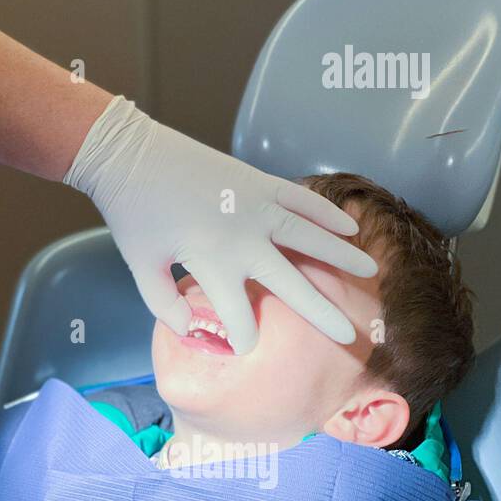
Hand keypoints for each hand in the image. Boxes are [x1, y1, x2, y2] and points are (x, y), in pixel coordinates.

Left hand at [65, 96, 377, 354]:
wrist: (130, 155)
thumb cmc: (133, 214)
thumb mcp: (141, 267)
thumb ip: (164, 304)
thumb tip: (191, 332)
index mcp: (213, 262)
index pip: (240, 315)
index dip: (244, 335)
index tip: (246, 345)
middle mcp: (244, 237)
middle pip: (293, 283)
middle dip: (321, 313)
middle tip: (350, 336)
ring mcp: (256, 206)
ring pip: (311, 237)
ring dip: (341, 256)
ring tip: (370, 274)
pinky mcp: (258, 181)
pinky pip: (302, 200)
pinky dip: (326, 213)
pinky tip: (349, 227)